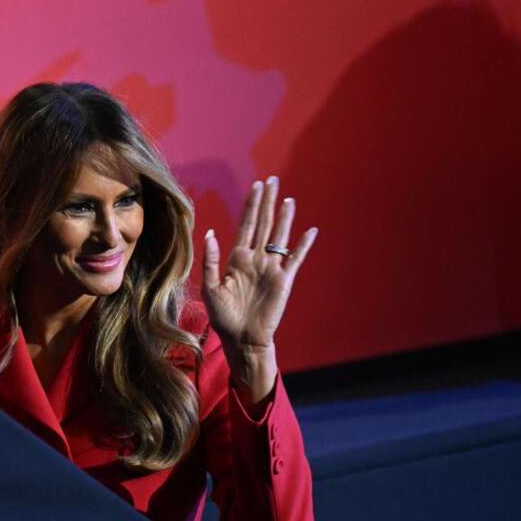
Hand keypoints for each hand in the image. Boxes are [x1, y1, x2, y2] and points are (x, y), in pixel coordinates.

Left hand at [201, 176, 316, 400]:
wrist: (241, 339)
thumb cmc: (223, 317)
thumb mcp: (210, 287)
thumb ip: (210, 261)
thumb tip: (211, 233)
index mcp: (237, 258)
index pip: (246, 225)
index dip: (251, 206)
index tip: (256, 187)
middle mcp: (256, 259)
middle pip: (264, 224)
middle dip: (267, 202)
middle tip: (272, 180)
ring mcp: (271, 268)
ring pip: (279, 237)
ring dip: (284, 218)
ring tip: (288, 199)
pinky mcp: (284, 280)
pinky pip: (295, 259)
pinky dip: (302, 245)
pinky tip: (310, 231)